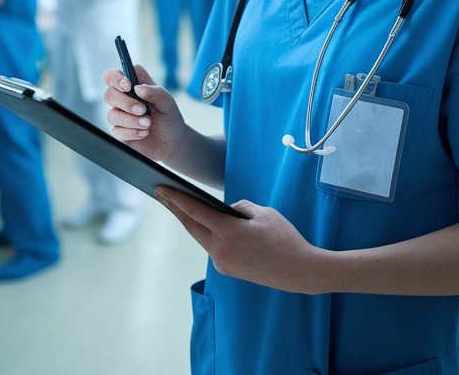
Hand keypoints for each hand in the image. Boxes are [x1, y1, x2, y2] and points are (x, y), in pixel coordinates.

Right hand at [102, 65, 186, 161]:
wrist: (172, 141)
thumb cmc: (169, 117)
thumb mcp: (168, 103)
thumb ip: (155, 92)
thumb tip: (138, 88)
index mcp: (133, 85)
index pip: (113, 75)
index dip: (116, 78)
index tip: (128, 86)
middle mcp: (123, 99)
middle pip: (109, 94)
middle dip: (125, 102)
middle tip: (143, 110)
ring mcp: (120, 115)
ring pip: (112, 115)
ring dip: (131, 120)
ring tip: (148, 124)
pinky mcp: (119, 132)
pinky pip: (117, 131)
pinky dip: (132, 132)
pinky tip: (144, 133)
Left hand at [155, 188, 321, 293]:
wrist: (298, 271)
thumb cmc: (284, 238)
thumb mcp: (264, 213)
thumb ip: (240, 207)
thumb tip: (226, 210)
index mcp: (228, 233)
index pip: (194, 211)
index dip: (175, 198)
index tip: (160, 187)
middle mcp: (220, 250)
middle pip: (191, 226)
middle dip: (175, 208)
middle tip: (162, 193)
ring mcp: (222, 263)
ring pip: (201, 237)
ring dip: (192, 222)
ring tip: (181, 206)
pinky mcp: (227, 270)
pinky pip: (213, 247)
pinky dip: (209, 234)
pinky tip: (207, 225)